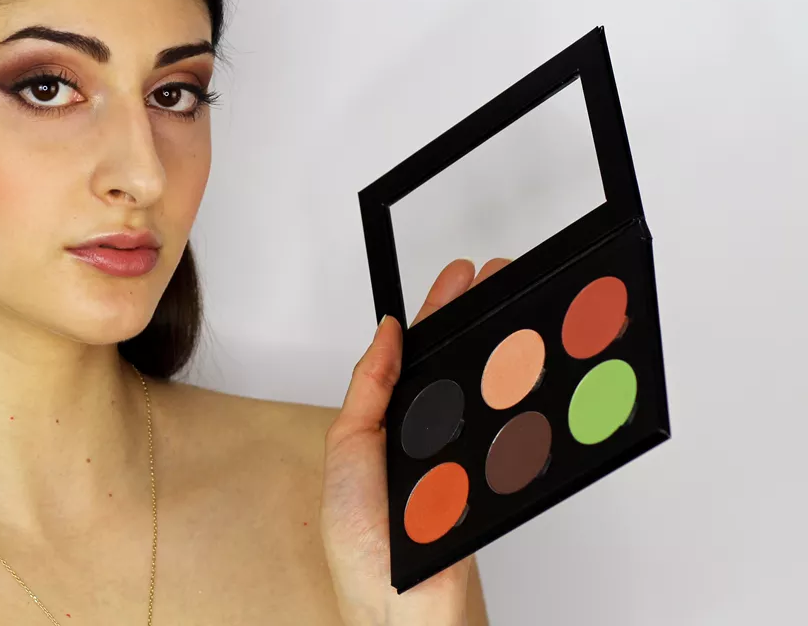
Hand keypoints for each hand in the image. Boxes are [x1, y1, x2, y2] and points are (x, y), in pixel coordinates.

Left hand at [321, 258, 506, 625]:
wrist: (393, 601)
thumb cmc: (361, 538)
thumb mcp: (347, 446)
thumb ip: (368, 386)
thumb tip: (387, 331)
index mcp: (392, 420)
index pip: (419, 352)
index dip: (438, 311)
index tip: (459, 276)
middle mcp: (430, 433)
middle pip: (460, 362)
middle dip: (479, 315)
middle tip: (501, 276)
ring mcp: (463, 454)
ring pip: (486, 390)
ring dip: (503, 347)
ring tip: (514, 307)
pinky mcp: (490, 478)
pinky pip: (503, 431)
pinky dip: (515, 399)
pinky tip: (522, 367)